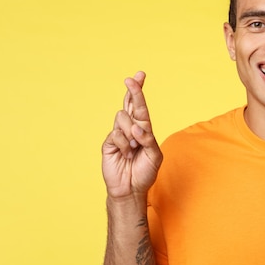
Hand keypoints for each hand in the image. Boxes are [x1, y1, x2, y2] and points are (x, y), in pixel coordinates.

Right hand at [102, 71, 162, 198]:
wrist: (131, 190)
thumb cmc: (145, 172)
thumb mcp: (155, 156)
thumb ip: (148, 139)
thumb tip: (137, 127)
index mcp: (143, 129)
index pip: (141, 106)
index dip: (139, 91)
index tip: (140, 75)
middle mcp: (130, 129)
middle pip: (129, 104)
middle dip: (133, 91)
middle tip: (132, 79)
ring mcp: (119, 135)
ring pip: (122, 118)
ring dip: (131, 132)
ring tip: (134, 148)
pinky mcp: (109, 144)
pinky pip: (116, 134)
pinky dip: (124, 145)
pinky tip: (126, 155)